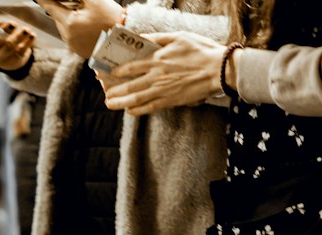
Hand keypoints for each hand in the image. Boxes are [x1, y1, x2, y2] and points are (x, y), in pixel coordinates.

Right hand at [0, 16, 34, 72]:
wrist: (4, 57)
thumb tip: (8, 25)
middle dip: (5, 31)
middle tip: (12, 25)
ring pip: (9, 47)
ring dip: (18, 37)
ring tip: (25, 30)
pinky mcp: (11, 61)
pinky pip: (20, 52)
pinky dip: (27, 42)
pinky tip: (31, 35)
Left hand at [38, 0, 125, 58]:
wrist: (123, 37)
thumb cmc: (110, 16)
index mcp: (69, 24)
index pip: (50, 7)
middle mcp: (68, 37)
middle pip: (57, 17)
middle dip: (62, 7)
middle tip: (75, 3)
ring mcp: (73, 46)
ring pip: (64, 27)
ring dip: (68, 18)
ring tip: (84, 13)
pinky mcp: (79, 51)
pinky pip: (71, 36)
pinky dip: (75, 28)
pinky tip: (87, 24)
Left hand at [103, 31, 224, 112]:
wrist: (217, 70)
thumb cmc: (200, 50)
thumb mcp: (178, 36)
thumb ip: (157, 38)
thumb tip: (140, 38)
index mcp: (158, 59)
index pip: (131, 67)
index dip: (116, 71)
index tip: (106, 73)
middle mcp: (156, 76)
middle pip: (129, 85)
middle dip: (114, 90)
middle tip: (104, 92)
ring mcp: (162, 90)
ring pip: (136, 99)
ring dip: (120, 102)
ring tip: (110, 103)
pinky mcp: (169, 101)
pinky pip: (149, 108)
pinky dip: (137, 110)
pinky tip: (129, 111)